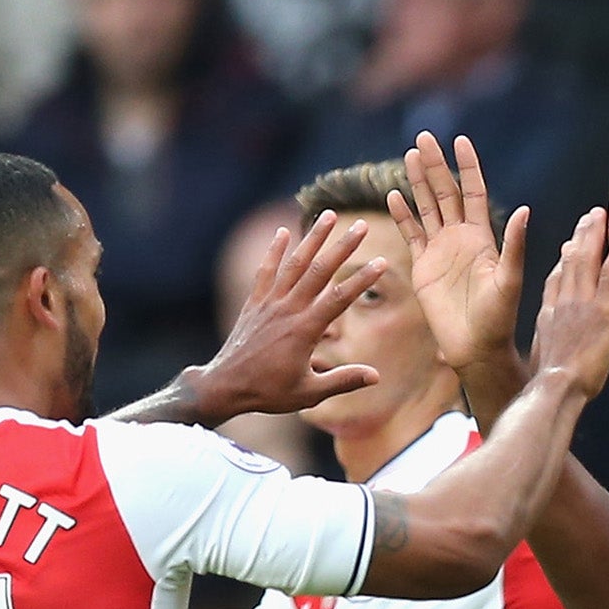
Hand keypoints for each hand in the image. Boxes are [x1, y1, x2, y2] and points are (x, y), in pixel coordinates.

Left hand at [190, 214, 387, 420]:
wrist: (226, 386)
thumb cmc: (269, 393)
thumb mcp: (309, 393)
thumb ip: (342, 380)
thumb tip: (375, 376)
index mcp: (305, 330)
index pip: (339, 299)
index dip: (362, 280)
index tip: (381, 263)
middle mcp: (288, 310)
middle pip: (320, 271)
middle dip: (342, 246)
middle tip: (361, 225)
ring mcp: (270, 303)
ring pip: (294, 264)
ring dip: (313, 238)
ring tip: (329, 215)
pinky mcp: (255, 303)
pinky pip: (266, 271)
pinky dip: (274, 251)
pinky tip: (283, 232)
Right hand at [386, 131, 529, 374]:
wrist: (476, 348)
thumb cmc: (499, 318)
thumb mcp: (511, 280)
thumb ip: (514, 246)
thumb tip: (525, 210)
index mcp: (483, 237)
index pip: (473, 192)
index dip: (467, 166)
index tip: (460, 140)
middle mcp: (461, 238)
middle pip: (445, 192)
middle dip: (435, 165)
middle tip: (423, 138)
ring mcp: (441, 251)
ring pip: (427, 208)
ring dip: (418, 183)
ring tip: (409, 155)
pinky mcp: (423, 267)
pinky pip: (411, 235)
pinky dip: (403, 215)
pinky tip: (394, 196)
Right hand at [525, 207, 608, 399]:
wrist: (557, 389)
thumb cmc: (549, 386)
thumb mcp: (541, 361)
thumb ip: (542, 348)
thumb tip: (537, 353)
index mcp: (550, 316)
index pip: (556, 281)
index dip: (563, 261)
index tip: (569, 245)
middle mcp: (563, 303)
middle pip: (571, 262)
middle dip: (581, 236)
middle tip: (590, 216)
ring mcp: (582, 302)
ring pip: (589, 259)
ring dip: (598, 232)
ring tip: (606, 211)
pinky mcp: (603, 307)